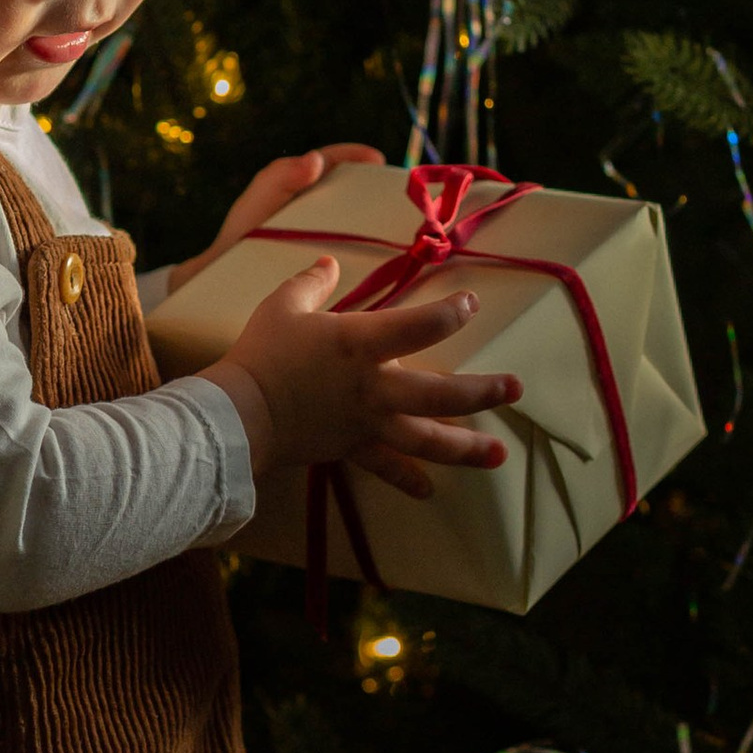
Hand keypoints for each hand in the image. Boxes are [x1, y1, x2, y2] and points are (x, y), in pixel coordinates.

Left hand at [162, 144, 387, 293]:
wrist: (220, 288)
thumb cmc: (237, 240)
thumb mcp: (257, 205)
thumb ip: (280, 178)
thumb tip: (315, 159)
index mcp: (299, 189)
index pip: (332, 163)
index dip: (355, 157)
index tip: (378, 161)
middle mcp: (315, 211)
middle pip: (352, 192)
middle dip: (377, 188)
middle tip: (402, 194)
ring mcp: (321, 238)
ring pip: (357, 223)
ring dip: (379, 222)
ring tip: (404, 226)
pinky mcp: (324, 266)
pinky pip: (353, 254)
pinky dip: (371, 253)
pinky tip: (388, 263)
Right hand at [205, 256, 520, 499]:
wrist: (237, 413)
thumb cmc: (262, 353)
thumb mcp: (284, 305)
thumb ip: (312, 281)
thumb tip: (328, 262)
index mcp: (361, 343)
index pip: (420, 326)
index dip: (451, 314)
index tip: (471, 306)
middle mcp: (374, 386)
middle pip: (440, 392)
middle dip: (482, 391)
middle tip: (516, 388)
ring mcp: (366, 422)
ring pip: (426, 439)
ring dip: (465, 448)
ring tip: (499, 454)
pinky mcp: (352, 448)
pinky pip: (385, 467)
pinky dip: (407, 480)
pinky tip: (430, 491)